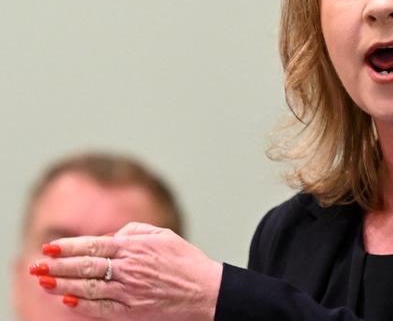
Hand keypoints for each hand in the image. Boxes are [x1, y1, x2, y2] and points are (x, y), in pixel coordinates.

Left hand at [31, 222, 222, 320]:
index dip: (69, 246)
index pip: (93, 245)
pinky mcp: (132, 311)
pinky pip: (100, 309)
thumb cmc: (185, 260)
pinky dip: (82, 305)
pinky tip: (67, 301)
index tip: (50, 246)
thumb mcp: (164, 235)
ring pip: (87, 288)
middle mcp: (129, 268)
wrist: (205, 290)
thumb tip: (111, 236)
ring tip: (44, 282)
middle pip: (85, 266)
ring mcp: (129, 292)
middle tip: (37, 265)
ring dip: (62, 285)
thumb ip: (135, 230)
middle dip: (58, 265)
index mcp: (135, 247)